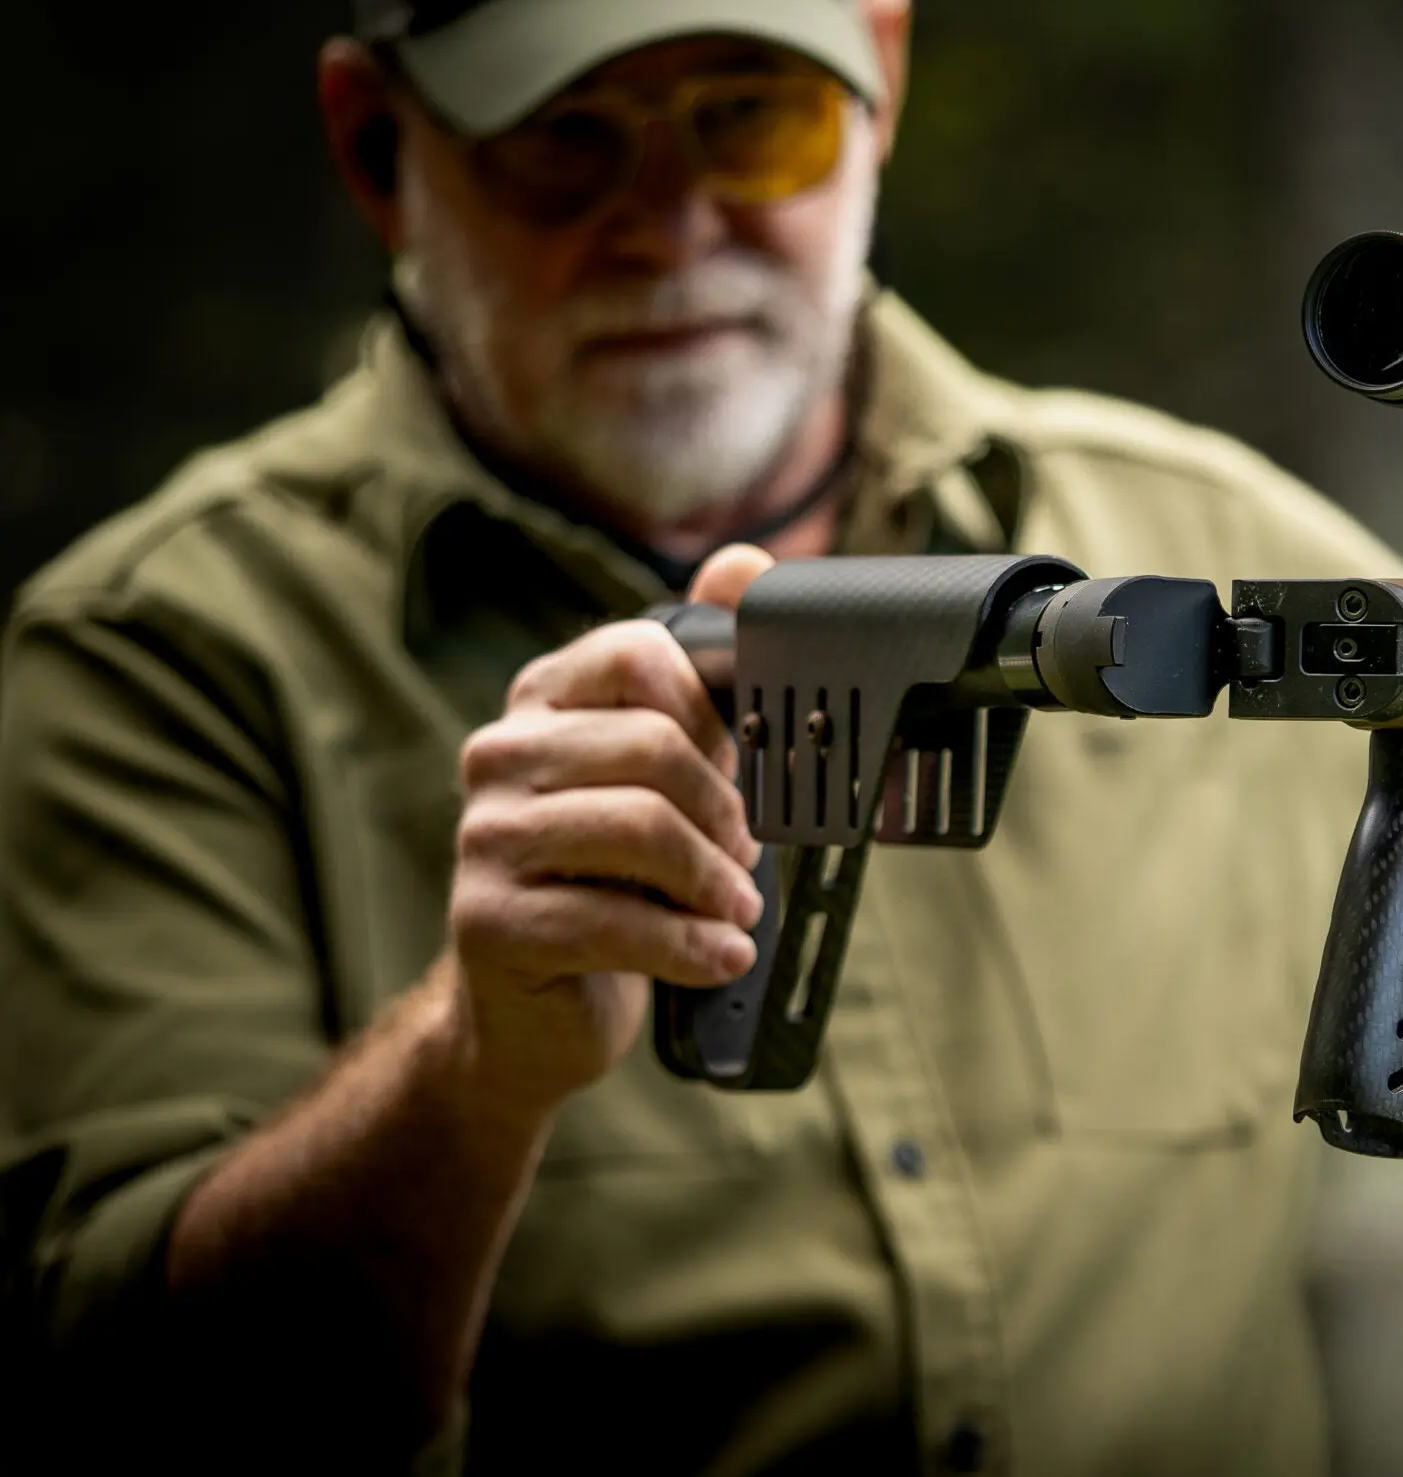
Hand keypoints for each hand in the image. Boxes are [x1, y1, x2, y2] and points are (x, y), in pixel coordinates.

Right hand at [444, 546, 778, 1110]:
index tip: (744, 766)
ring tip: (738, 909)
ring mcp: (483, 838)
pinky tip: (720, 955)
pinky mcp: (488, 920)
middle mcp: (499, 755)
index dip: (714, 712)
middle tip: (749, 857)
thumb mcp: (668, 772)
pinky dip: (691, 944)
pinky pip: (614, 920)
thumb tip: (748, 563)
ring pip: (639, 829)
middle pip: (652, 746)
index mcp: (544, 702)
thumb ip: (707, 676)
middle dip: (725, 810)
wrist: (531, 1008)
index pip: (642, 655)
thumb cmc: (613, 875)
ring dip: (715, 880)